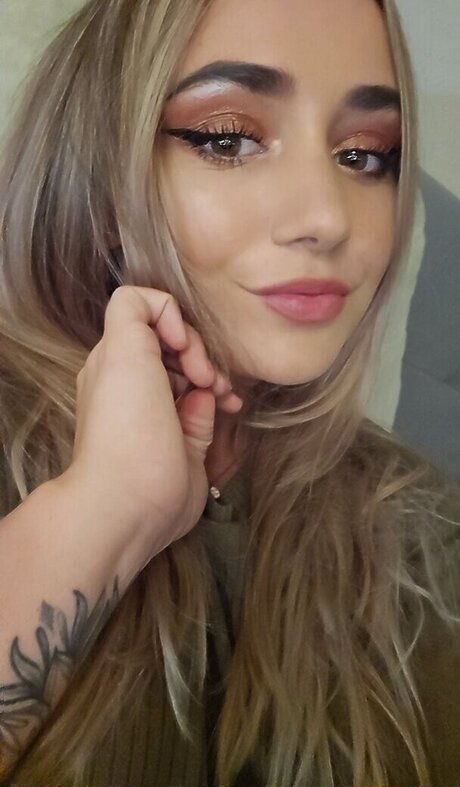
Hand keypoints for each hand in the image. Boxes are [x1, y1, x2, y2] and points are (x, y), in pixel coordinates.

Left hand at [58, 285, 242, 563]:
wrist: (133, 499)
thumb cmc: (127, 422)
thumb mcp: (121, 348)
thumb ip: (135, 309)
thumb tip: (171, 320)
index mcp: (116, 360)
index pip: (152, 318)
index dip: (174, 324)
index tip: (181, 347)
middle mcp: (138, 383)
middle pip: (179, 345)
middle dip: (201, 352)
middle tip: (205, 376)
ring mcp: (164, 412)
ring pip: (199, 374)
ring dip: (216, 376)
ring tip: (221, 393)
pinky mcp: (187, 438)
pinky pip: (210, 405)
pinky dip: (223, 400)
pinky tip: (230, 405)